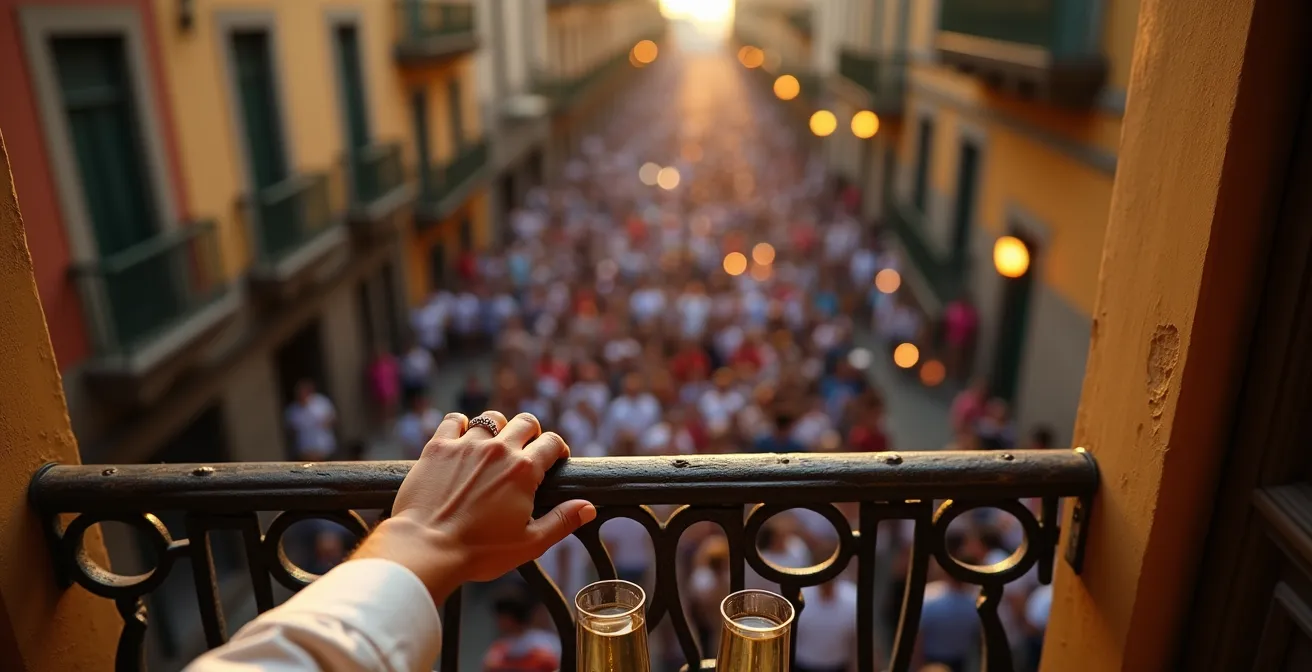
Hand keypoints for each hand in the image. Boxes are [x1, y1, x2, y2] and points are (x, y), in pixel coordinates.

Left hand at [353, 411, 595, 602]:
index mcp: (524, 470)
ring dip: (498, 428)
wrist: (426, 548)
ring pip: (491, 418)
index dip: (557, 449)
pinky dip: (461, 426)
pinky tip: (461, 439)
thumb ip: (562, 521)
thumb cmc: (480, 551)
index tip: (554, 460)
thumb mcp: (530, 543)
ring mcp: (466, 445)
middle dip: (531, 433)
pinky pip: (454, 420)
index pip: (552, 442)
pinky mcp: (438, 447)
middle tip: (525, 452)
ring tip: (494, 446)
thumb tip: (588, 507)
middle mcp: (498, 449)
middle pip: (525, 421)